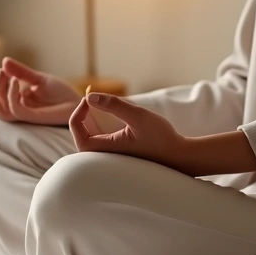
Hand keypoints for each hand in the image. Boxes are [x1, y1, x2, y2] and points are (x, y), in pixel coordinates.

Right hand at [0, 57, 80, 125]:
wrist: (77, 102)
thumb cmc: (61, 93)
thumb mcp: (38, 78)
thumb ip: (21, 72)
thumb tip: (4, 61)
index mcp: (20, 102)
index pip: (0, 97)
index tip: (0, 69)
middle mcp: (21, 110)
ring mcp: (26, 115)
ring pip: (2, 111)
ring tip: (3, 74)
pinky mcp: (33, 118)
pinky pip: (16, 110)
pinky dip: (12, 97)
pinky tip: (16, 81)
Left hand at [69, 92, 184, 159]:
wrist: (179, 157)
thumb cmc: (161, 139)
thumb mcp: (138, 116)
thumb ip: (114, 105)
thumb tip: (89, 97)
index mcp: (105, 150)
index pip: (76, 130)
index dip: (78, 111)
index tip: (89, 98)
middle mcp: (104, 157)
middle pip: (80, 133)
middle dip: (83, 114)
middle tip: (93, 99)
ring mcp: (110, 157)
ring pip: (90, 136)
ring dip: (91, 120)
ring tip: (99, 105)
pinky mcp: (117, 155)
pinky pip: (100, 140)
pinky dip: (100, 126)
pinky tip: (109, 116)